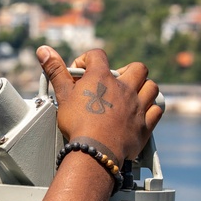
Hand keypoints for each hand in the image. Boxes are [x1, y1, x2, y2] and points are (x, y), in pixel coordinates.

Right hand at [38, 45, 161, 163]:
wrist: (95, 150)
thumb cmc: (78, 124)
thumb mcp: (62, 95)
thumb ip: (55, 70)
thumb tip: (43, 50)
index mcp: (102, 78)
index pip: (97, 56)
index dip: (87, 60)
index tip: (80, 73)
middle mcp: (124, 88)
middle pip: (137, 68)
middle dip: (128, 71)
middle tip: (116, 81)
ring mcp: (137, 106)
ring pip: (151, 87)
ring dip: (144, 88)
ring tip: (132, 95)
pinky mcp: (144, 125)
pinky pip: (156, 110)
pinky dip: (151, 109)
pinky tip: (143, 112)